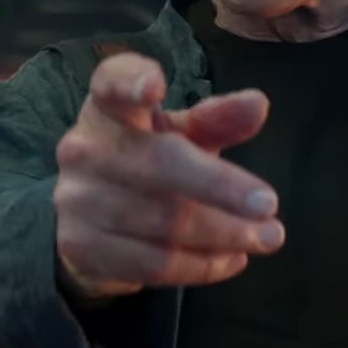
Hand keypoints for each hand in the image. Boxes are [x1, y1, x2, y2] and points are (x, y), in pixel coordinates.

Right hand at [53, 52, 283, 300]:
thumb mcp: (179, 135)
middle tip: (270, 207)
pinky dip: (201, 266)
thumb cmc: (146, 161)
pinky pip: (153, 263)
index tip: (155, 86)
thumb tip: (258, 104)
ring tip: (265, 238)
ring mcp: (77, 200)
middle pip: (157, 164)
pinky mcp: (81, 247)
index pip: (111, 83)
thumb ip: (217, 119)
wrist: (88, 219)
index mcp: (108, 108)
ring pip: (163, 223)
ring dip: (224, 235)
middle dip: (220, 188)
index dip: (130, 81)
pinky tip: (231, 259)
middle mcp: (84, 148)